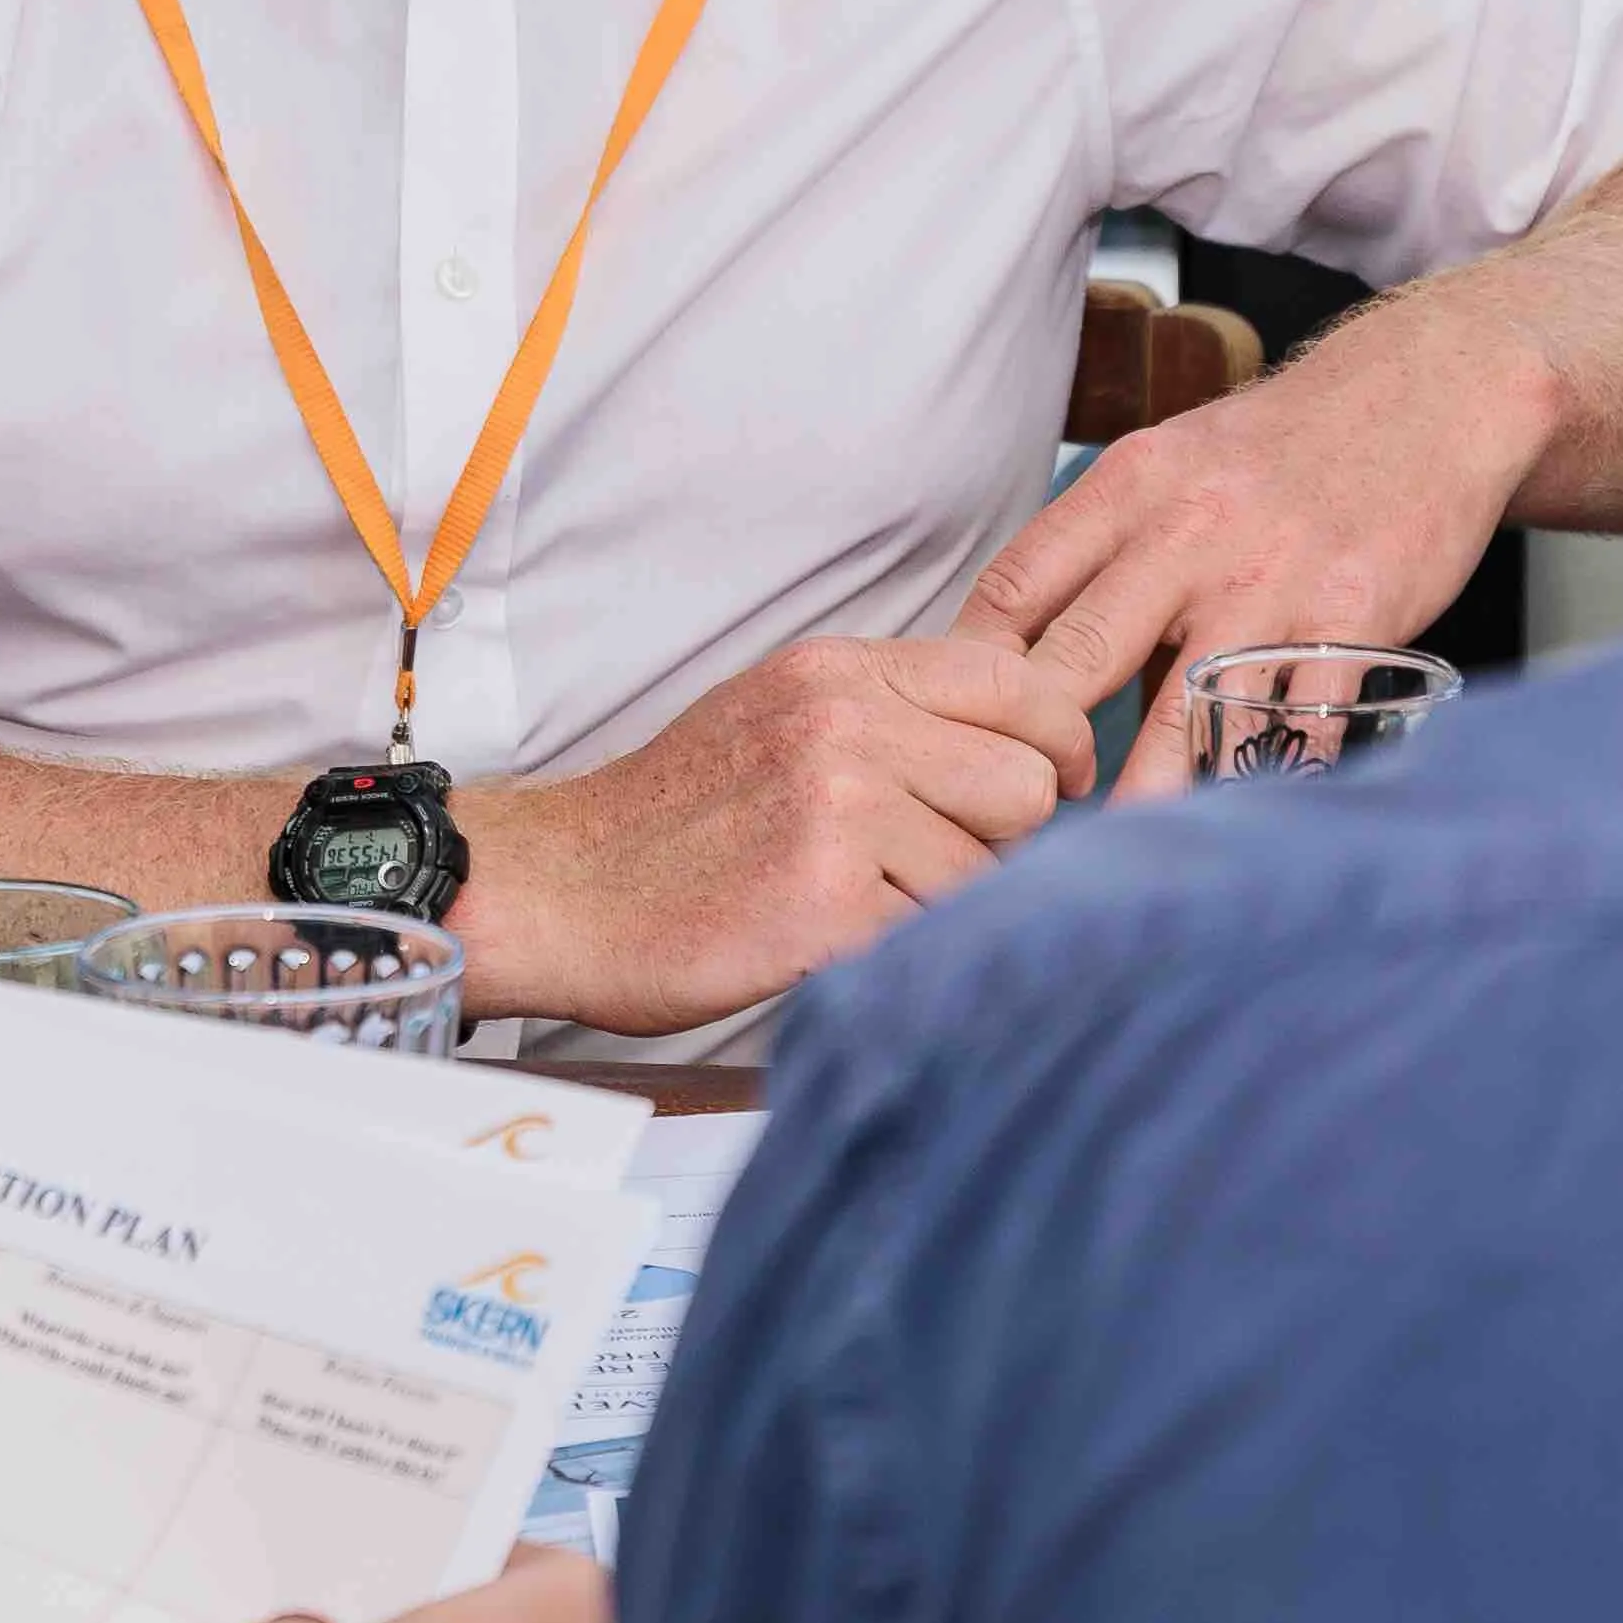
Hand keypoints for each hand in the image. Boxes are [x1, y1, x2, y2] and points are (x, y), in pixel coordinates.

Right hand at [453, 635, 1097, 1026]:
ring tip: (857, 905)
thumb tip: (1038, 731)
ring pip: (986, 875)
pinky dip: (894, 951)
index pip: (1023, 689)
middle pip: (1027, 788)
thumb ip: (897, 709)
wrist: (563, 888)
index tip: (1052, 786)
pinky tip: (829, 939)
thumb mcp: (784, 712)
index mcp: (843, 671)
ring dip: (940, 905)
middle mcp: (846, 725)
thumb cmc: (679, 816)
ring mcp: (838, 811)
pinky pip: (930, 936)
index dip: (1059, 748)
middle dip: (1000, 841)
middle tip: (931, 866)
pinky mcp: (825, 902)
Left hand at [968, 300, 1546, 790]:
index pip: (1016, 586)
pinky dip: (1269, 779)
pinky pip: (1298, 724)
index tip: (962, 735)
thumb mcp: (1173, 464)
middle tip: (1016, 819)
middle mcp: (1189, 532)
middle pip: (1080, 658)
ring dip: (1147, 795)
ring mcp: (1273, 579)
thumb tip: (1033, 661)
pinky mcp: (1352, 618)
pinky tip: (1244, 821)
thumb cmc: (1282, 449)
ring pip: (1188, 713)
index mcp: (1130, 487)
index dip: (976, 674)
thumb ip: (1106, 555)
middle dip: (1039, 749)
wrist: (1428, 394)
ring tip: (1115, 858)